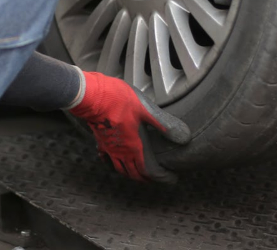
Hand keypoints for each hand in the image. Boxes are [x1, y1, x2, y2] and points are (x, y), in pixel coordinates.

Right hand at [68, 71, 190, 181]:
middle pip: (134, 173)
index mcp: (135, 147)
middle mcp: (122, 152)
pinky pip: (107, 159)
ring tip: (137, 174)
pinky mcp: (101, 141)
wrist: (93, 97)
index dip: (160, 178)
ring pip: (120, 168)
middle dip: (146, 179)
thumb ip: (164, 124)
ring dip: (130, 174)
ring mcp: (110, 148)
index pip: (148, 171)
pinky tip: (114, 160)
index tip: (171, 179)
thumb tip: (184, 137)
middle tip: (155, 179)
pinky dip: (113, 164)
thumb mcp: (146, 110)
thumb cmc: (118, 101)